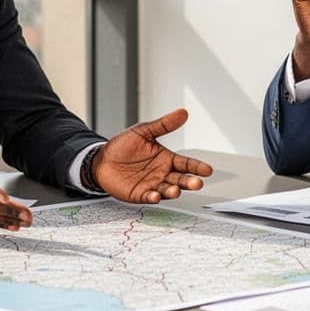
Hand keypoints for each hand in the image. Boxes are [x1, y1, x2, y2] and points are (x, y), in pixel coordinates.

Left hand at [90, 108, 213, 203]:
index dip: (197, 167)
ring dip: (173, 192)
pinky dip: (153, 198)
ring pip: (167, 190)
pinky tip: (155, 196)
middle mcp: (162, 174)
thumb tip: (183, 113)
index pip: (186, 164)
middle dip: (189, 182)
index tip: (207, 170)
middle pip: (180, 180)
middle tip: (197, 183)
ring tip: (176, 190)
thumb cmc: (123, 145)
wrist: (102, 159)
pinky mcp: (139, 194)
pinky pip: (149, 197)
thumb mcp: (143, 131)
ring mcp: (152, 185)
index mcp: (166, 159)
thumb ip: (163, 125)